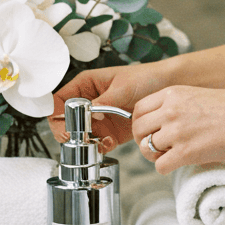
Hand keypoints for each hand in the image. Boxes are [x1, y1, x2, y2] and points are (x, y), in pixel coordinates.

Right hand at [48, 63, 178, 148]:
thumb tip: (88, 113)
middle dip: (69, 132)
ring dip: (84, 142)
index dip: (57, 113)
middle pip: (65, 121)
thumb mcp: (123, 87)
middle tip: (78, 137)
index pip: (59, 100)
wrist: (168, 88)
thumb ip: (104, 100)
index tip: (63, 125)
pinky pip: (97, 143)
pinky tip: (107, 143)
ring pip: (79, 135)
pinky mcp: (110, 132)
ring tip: (95, 142)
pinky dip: (98, 147)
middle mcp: (88, 102)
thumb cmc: (145, 78)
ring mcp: (98, 119)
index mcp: (86, 85)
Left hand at [132, 85, 224, 174]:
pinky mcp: (185, 152)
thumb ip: (175, 103)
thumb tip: (160, 118)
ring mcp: (176, 132)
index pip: (138, 109)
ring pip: (146, 148)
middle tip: (154, 146)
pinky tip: (175, 164)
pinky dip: (164, 168)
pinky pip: (160, 166)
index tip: (147, 129)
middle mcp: (170, 111)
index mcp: (172, 94)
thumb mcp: (196, 93)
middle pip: (138, 129)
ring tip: (168, 155)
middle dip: (142, 140)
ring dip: (154, 155)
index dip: (140, 122)